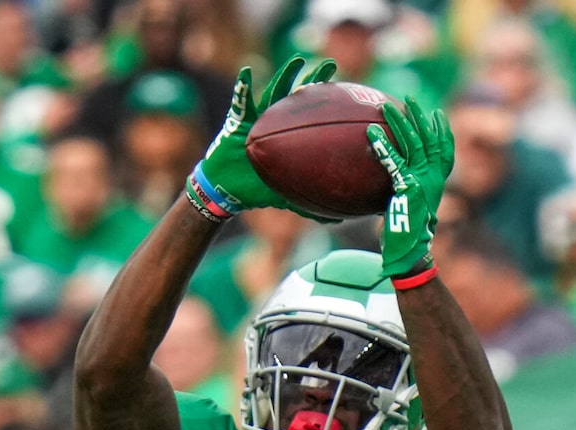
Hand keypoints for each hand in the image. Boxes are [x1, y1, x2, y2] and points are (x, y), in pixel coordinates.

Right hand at [190, 57, 335, 219]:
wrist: (226, 189)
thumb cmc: (256, 190)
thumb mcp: (286, 197)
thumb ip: (310, 206)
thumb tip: (339, 222)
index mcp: (288, 136)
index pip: (312, 117)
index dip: (328, 106)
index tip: (349, 94)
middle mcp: (275, 121)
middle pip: (299, 96)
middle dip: (315, 79)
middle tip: (332, 65)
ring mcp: (257, 117)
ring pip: (274, 90)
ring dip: (286, 74)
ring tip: (299, 60)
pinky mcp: (237, 119)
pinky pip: (240, 100)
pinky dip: (242, 87)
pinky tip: (248, 72)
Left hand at [367, 97, 454, 279]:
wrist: (410, 252)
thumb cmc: (407, 235)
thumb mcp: (409, 207)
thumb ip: (405, 191)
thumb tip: (392, 184)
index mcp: (438, 183)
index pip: (446, 152)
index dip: (444, 132)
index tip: (438, 115)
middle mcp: (434, 179)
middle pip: (430, 140)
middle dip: (421, 118)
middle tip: (410, 100)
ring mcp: (423, 181)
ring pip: (414, 144)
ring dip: (400, 122)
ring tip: (386, 107)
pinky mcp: (408, 186)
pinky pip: (393, 160)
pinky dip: (382, 145)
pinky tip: (370, 132)